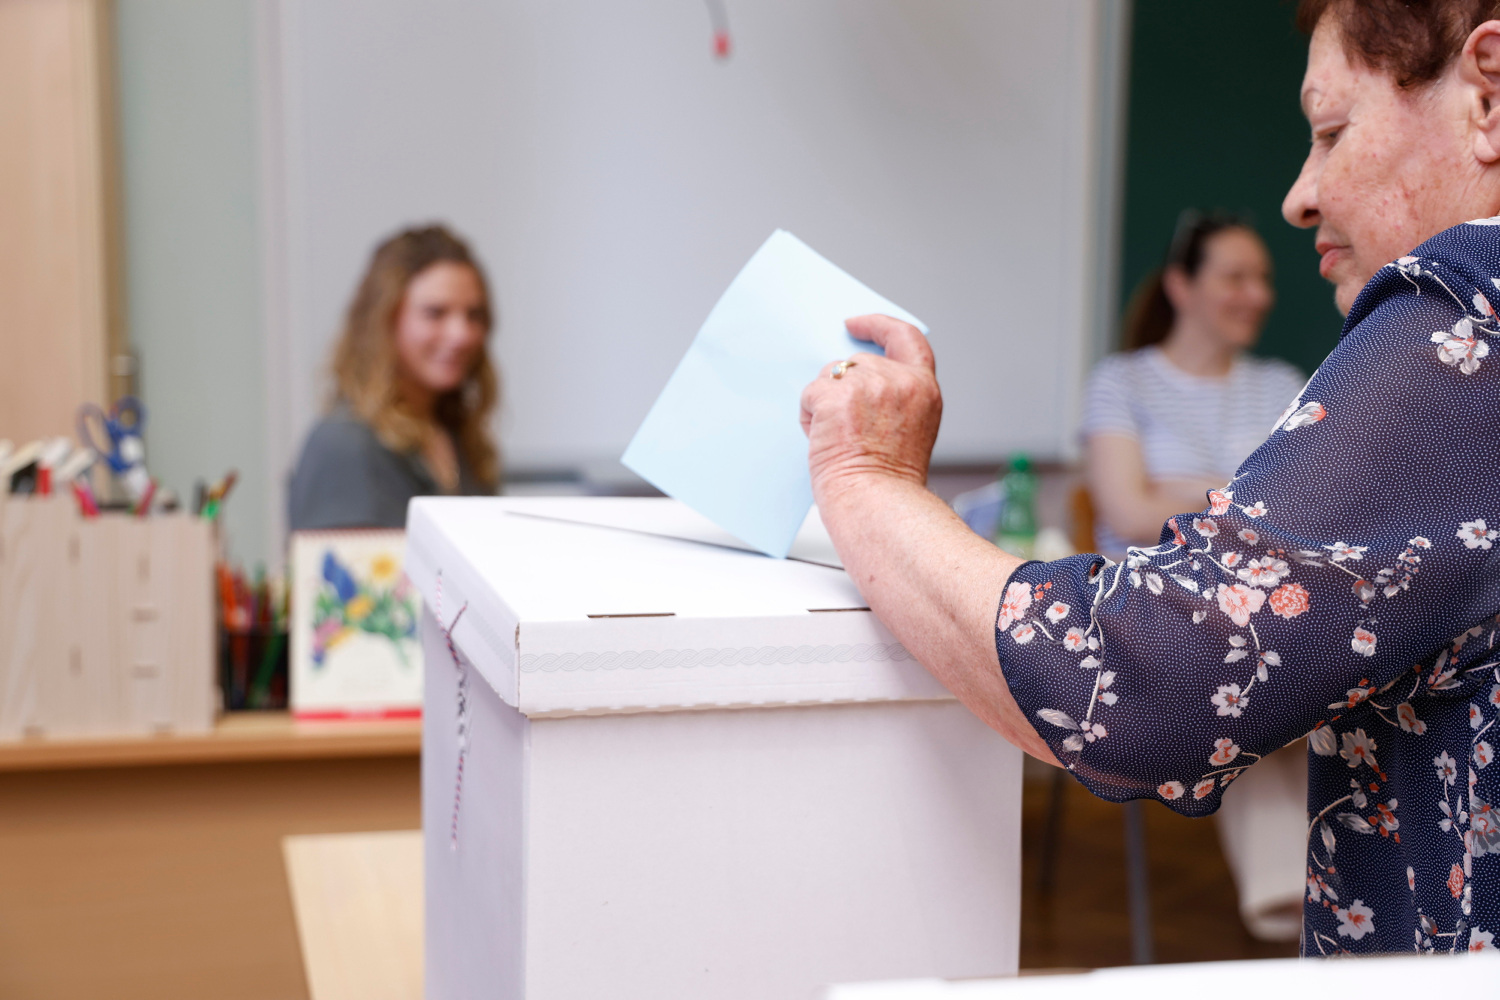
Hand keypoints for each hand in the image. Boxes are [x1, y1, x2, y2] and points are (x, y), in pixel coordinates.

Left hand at [799, 314, 941, 502]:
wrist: (877, 503)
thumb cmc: (888, 482)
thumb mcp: (907, 429)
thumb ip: (892, 398)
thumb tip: (851, 379)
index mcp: (923, 389)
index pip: (906, 338)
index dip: (879, 325)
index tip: (857, 323)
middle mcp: (900, 381)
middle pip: (857, 362)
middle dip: (843, 388)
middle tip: (845, 428)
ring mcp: (868, 385)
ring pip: (830, 376)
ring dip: (826, 404)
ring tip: (838, 439)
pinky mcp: (837, 396)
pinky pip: (810, 394)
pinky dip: (810, 417)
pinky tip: (824, 441)